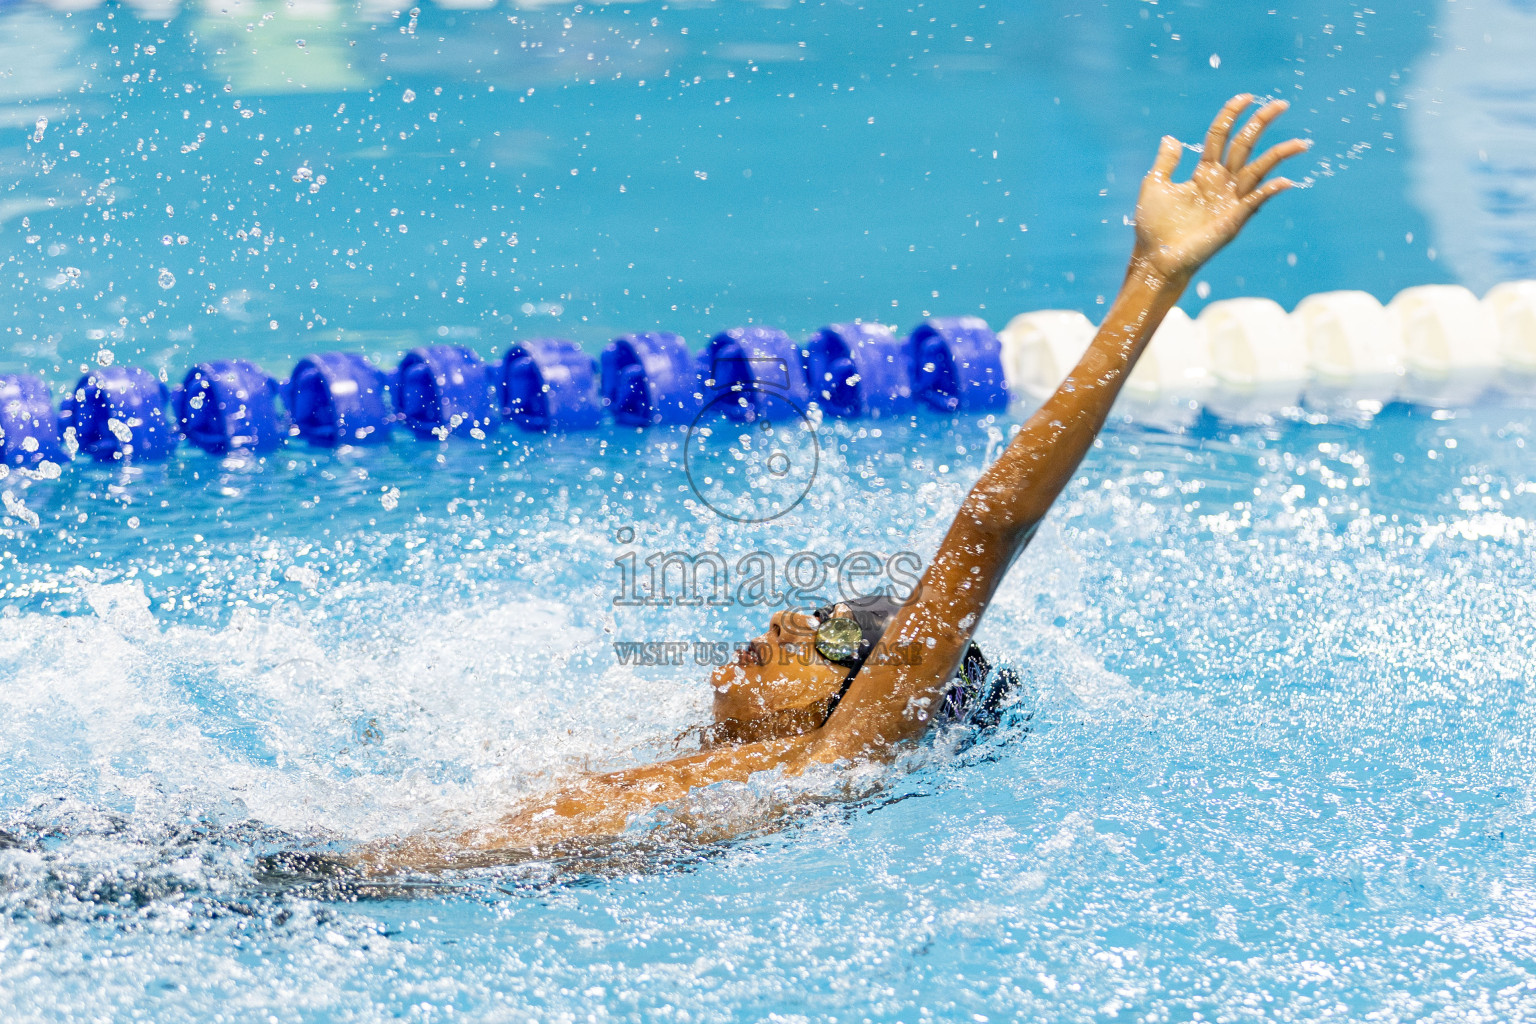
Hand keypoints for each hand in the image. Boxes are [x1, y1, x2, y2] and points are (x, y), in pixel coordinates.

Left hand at [1132, 94, 1310, 284]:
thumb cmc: (1153, 227)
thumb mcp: (1154, 186)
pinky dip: (1268, 191)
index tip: (1246, 97)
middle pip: (1245, 145)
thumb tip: (1171, 137)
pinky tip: (1284, 182)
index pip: (1221, 136)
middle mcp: (1221, 183)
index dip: (1231, 115)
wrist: (1155, 259)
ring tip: (1300, 143)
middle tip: (1281, 104)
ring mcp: (1230, 200)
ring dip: (1279, 155)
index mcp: (1203, 172)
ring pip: (1258, 170)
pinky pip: (1255, 201)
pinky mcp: (1233, 220)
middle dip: (1261, 124)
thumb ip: (1166, 162)